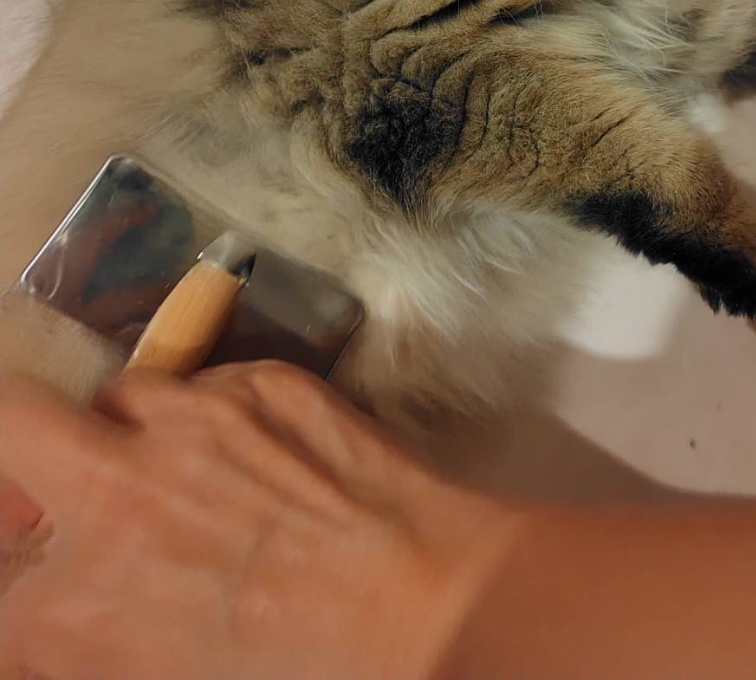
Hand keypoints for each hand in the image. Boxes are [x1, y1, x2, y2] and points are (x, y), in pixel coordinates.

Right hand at [0, 362, 519, 679]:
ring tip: (177, 470)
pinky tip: (262, 459)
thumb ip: (102, 647)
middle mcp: (119, 493)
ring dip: (130, 433)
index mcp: (81, 608)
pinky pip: (212, 387)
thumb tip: (83, 623)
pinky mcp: (267, 382)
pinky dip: (217, 419)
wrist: (438, 613)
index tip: (54, 598)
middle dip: (18, 456)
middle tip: (51, 488)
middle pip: (12, 422)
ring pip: (121, 393)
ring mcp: (197, 420)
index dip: (31, 599)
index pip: (5, 591)